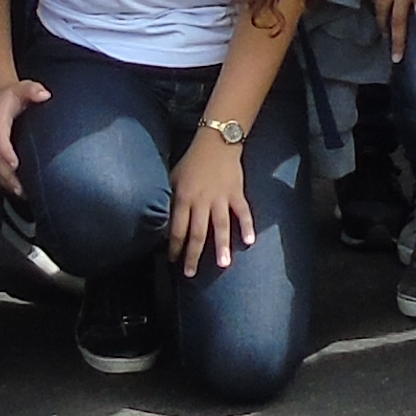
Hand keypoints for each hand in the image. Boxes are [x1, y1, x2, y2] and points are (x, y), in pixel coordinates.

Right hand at [0, 75, 45, 189]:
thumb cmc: (13, 95)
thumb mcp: (23, 88)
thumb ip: (33, 90)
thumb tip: (44, 95)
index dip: (5, 151)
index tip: (15, 164)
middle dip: (6, 174)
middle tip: (21, 188)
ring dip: (5, 182)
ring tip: (21, 194)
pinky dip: (4, 181)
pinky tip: (17, 191)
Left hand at [168, 125, 258, 270]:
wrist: (216, 142)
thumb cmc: (192, 162)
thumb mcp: (173, 178)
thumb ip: (171, 200)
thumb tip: (166, 222)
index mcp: (183, 198)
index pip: (177, 229)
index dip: (174, 247)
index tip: (173, 260)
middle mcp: (201, 201)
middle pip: (197, 233)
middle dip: (193, 255)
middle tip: (191, 273)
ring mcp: (220, 198)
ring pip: (220, 226)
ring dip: (222, 246)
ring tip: (223, 265)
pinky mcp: (236, 193)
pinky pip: (243, 212)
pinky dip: (247, 226)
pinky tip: (249, 241)